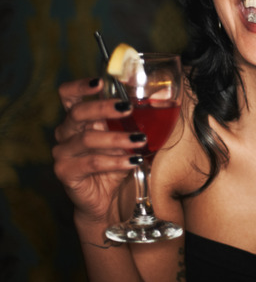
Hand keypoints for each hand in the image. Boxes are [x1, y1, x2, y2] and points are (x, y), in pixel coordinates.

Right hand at [52, 78, 146, 223]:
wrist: (108, 199)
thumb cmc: (118, 162)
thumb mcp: (130, 138)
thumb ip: (142, 117)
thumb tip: (165, 93)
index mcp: (79, 119)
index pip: (69, 95)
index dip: (80, 86)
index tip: (100, 82)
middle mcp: (67, 132)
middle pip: (78, 112)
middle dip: (104, 108)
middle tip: (128, 108)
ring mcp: (63, 152)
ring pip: (88, 138)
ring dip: (117, 139)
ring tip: (139, 140)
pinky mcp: (65, 172)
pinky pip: (91, 163)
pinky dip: (115, 161)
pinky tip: (133, 162)